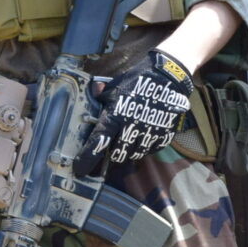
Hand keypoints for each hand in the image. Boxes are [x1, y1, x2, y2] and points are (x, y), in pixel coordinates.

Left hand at [73, 48, 193, 175]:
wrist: (168, 77)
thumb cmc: (137, 81)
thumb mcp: (114, 86)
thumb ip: (101, 97)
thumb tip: (92, 96)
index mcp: (115, 115)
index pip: (98, 141)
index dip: (87, 158)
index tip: (79, 169)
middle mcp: (131, 127)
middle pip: (117, 154)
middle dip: (112, 153)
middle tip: (112, 145)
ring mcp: (149, 133)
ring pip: (134, 154)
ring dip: (129, 150)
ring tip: (129, 136)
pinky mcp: (164, 136)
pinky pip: (150, 150)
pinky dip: (145, 146)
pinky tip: (143, 134)